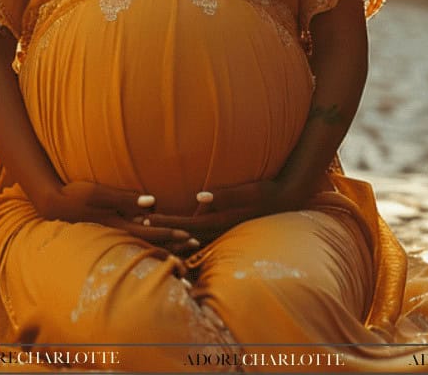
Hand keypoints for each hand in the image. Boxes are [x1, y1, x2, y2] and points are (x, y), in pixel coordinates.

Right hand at [32, 181, 194, 251]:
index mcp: (118, 225)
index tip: (190, 237)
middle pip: (151, 243)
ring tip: (184, 250)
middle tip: (196, 245)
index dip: (171, 235)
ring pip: (144, 245)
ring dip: (164, 247)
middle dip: (174, 246)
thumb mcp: (98, 193)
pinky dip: (149, 245)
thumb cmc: (75, 195)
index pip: (151, 233)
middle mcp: (118, 234)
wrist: (52, 205)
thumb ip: (125, 199)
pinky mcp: (109, 233)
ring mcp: (113, 236)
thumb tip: (152, 202)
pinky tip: (159, 245)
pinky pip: (134, 242)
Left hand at [139, 174, 322, 253]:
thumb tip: (198, 197)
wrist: (289, 198)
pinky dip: (184, 231)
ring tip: (149, 226)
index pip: (186, 224)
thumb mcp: (250, 192)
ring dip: (171, 231)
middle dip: (163, 229)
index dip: (166, 222)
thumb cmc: (269, 192)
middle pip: (184, 233)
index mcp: (222, 221)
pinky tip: (172, 228)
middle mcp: (221, 228)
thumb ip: (225, 195)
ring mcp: (223, 229)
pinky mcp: (226, 225)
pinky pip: (200, 231)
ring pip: (191, 234)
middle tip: (137, 223)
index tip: (146, 218)